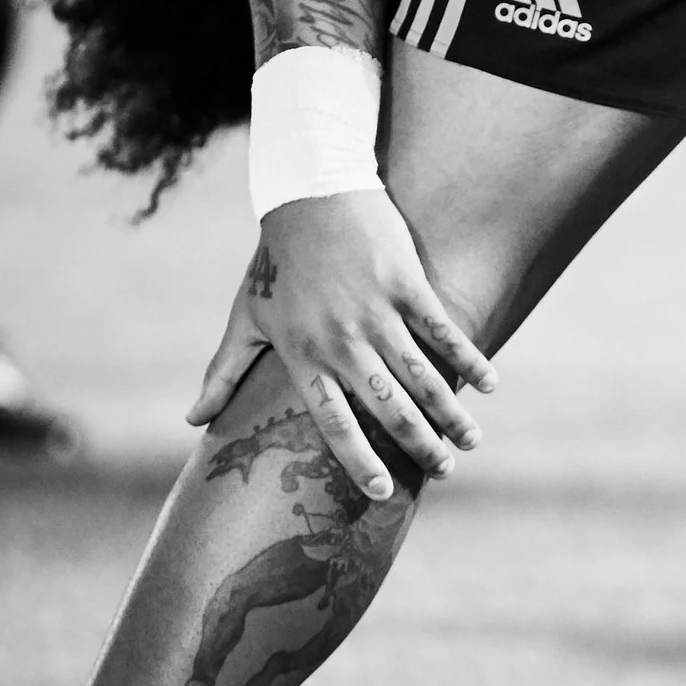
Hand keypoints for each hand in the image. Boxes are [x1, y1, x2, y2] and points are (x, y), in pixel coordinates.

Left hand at [184, 189, 495, 498]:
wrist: (307, 193)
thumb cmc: (273, 263)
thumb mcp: (244, 319)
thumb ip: (222, 372)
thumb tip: (195, 419)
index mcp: (303, 356)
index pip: (334, 423)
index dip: (359, 460)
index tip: (383, 492)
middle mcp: (341, 341)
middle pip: (387, 407)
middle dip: (419, 445)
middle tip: (444, 471)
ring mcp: (376, 313)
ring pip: (420, 376)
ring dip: (449, 412)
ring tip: (471, 443)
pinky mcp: (405, 284)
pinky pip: (442, 331)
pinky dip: (468, 357)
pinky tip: (490, 384)